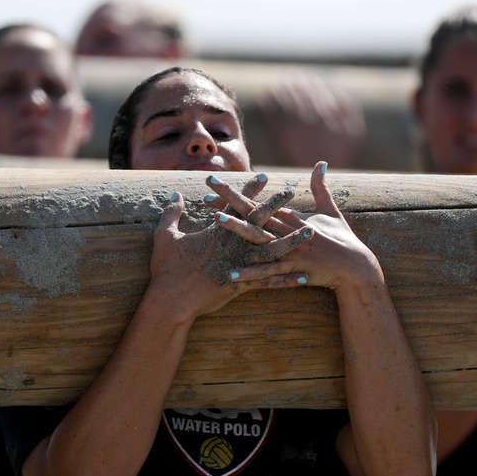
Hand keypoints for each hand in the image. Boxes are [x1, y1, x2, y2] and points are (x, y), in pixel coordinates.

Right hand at [146, 190, 312, 321]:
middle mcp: (231, 245)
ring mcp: (238, 264)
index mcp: (216, 232)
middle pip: (258, 221)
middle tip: (290, 192)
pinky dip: (286, 280)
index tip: (264, 176)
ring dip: (292, 241)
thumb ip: (172, 213)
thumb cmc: (166, 269)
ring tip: (311, 231)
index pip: (237, 206)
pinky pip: (269, 282)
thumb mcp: (165, 236)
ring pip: (271, 250)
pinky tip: (303, 277)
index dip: (250, 190)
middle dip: (276, 206)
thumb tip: (175, 193)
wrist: (170, 299)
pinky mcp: (241, 284)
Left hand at [210, 163, 380, 289]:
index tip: (215, 184)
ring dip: (237, 231)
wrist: (356, 267)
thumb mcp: (331, 210)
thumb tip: (322, 162)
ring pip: (259, 238)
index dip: (236, 192)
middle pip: (254, 214)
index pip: (259, 200)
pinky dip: (250, 273)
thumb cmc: (343, 238)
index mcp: (293, 216)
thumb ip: (321, 187)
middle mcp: (289, 229)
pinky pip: (268, 271)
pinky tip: (231, 274)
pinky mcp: (295, 269)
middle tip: (205, 194)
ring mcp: (291, 249)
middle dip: (229, 203)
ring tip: (215, 223)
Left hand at [257, 71, 365, 168]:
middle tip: (288, 77)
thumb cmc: (340, 152)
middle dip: (293, 83)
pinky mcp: (282, 135)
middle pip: (298, 93)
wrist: (324, 172)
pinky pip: (272, 116)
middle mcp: (308, 116)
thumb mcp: (354, 130)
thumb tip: (337, 96)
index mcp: (324, 113)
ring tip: (275, 85)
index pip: (314, 90)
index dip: (308, 82)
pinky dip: (266, 106)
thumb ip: (349, 109)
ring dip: (278, 91)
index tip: (304, 77)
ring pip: (283, 102)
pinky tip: (263, 100)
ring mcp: (294, 125)